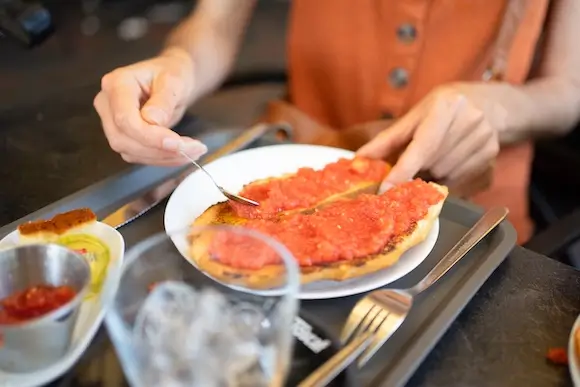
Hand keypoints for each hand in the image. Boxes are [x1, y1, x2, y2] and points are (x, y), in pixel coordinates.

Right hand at [94, 48, 206, 165]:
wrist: (171, 80)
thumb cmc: (171, 73)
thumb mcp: (174, 80)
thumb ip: (163, 100)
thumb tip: (154, 122)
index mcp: (116, 84)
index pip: (125, 119)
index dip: (150, 136)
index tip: (177, 143)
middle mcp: (107, 104)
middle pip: (124, 139)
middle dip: (160, 149)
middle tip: (194, 148)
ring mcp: (112, 123)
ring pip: (131, 151)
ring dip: (164, 157)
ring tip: (194, 150)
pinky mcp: (123, 137)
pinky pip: (139, 156)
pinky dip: (163, 158)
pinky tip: (183, 153)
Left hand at [358, 84, 504, 191]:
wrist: (487, 103)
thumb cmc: (441, 109)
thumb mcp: (413, 117)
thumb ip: (386, 141)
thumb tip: (358, 161)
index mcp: (444, 107)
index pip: (420, 147)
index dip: (402, 171)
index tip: (386, 189)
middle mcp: (468, 121)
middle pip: (432, 165)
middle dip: (420, 167)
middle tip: (419, 157)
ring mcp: (483, 138)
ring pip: (445, 175)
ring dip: (434, 173)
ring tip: (437, 155)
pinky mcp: (491, 154)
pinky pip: (461, 180)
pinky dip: (449, 176)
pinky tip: (451, 160)